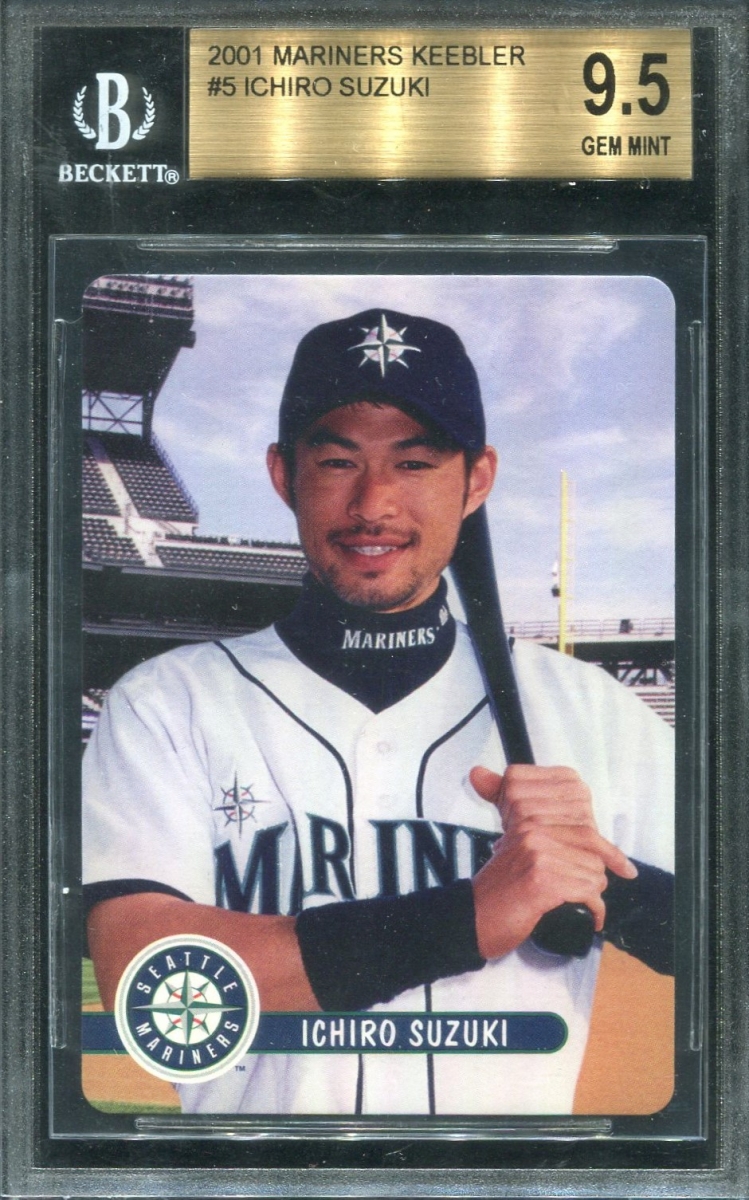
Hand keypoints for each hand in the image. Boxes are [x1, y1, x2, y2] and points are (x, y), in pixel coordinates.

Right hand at [469, 764, 636, 960]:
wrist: (475, 918)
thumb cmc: (498, 883)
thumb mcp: (508, 838)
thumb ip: (509, 804)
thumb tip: (480, 772)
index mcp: (524, 811)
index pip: (580, 809)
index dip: (596, 837)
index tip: (605, 854)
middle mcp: (530, 827)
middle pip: (591, 841)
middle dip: (594, 865)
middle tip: (582, 880)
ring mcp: (536, 852)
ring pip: (594, 868)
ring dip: (591, 888)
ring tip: (573, 897)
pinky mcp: (542, 880)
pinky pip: (589, 891)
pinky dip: (593, 908)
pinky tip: (586, 914)